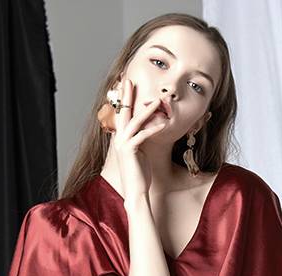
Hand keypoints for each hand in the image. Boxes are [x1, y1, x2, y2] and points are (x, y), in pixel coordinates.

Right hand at [111, 78, 168, 197]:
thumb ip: (139, 139)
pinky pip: (142, 135)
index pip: (121, 115)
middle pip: (122, 113)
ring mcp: (122, 145)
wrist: (135, 191)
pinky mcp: (130, 151)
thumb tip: (146, 129)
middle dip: (126, 96)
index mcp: (120, 138)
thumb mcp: (139, 152)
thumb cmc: (139, 174)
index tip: (126, 85)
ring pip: (134, 122)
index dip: (123, 100)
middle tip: (129, 80)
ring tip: (156, 100)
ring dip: (146, 110)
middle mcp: (118, 139)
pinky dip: (153, 128)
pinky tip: (163, 124)